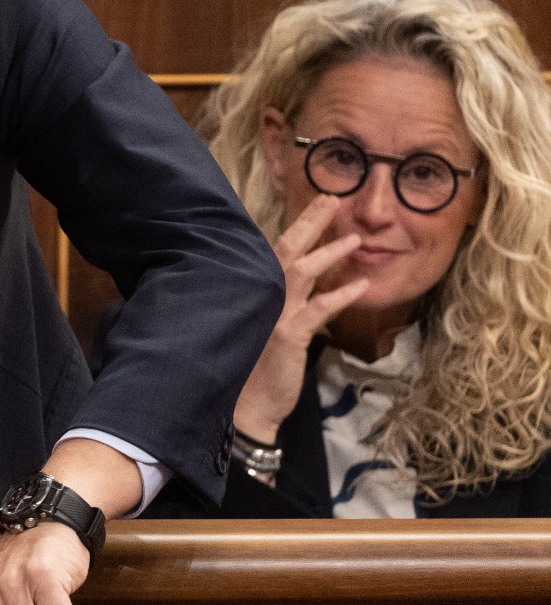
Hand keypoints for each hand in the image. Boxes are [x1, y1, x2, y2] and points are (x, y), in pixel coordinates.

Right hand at [233, 194, 368, 442]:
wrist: (243, 406)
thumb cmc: (251, 367)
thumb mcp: (265, 328)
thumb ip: (281, 302)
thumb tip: (309, 284)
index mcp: (255, 291)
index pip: (276, 252)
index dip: (299, 228)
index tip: (318, 206)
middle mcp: (261, 295)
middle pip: (286, 250)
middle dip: (309, 223)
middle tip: (331, 198)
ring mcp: (273, 313)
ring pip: (302, 272)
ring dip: (329, 253)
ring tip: (354, 239)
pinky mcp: (288, 335)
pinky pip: (318, 309)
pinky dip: (340, 296)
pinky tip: (360, 287)